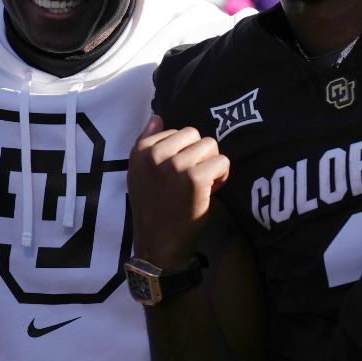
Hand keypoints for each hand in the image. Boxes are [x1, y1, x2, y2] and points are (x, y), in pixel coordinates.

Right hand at [128, 116, 229, 268]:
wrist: (158, 244)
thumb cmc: (153, 208)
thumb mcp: (139, 173)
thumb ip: (147, 142)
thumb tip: (157, 116)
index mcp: (141, 151)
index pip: (176, 131)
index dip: (183, 152)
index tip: (178, 174)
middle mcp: (156, 154)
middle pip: (195, 134)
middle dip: (199, 154)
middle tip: (192, 179)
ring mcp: (176, 165)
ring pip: (211, 145)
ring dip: (211, 165)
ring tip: (201, 185)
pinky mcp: (195, 178)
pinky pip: (222, 162)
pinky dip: (222, 177)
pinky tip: (211, 191)